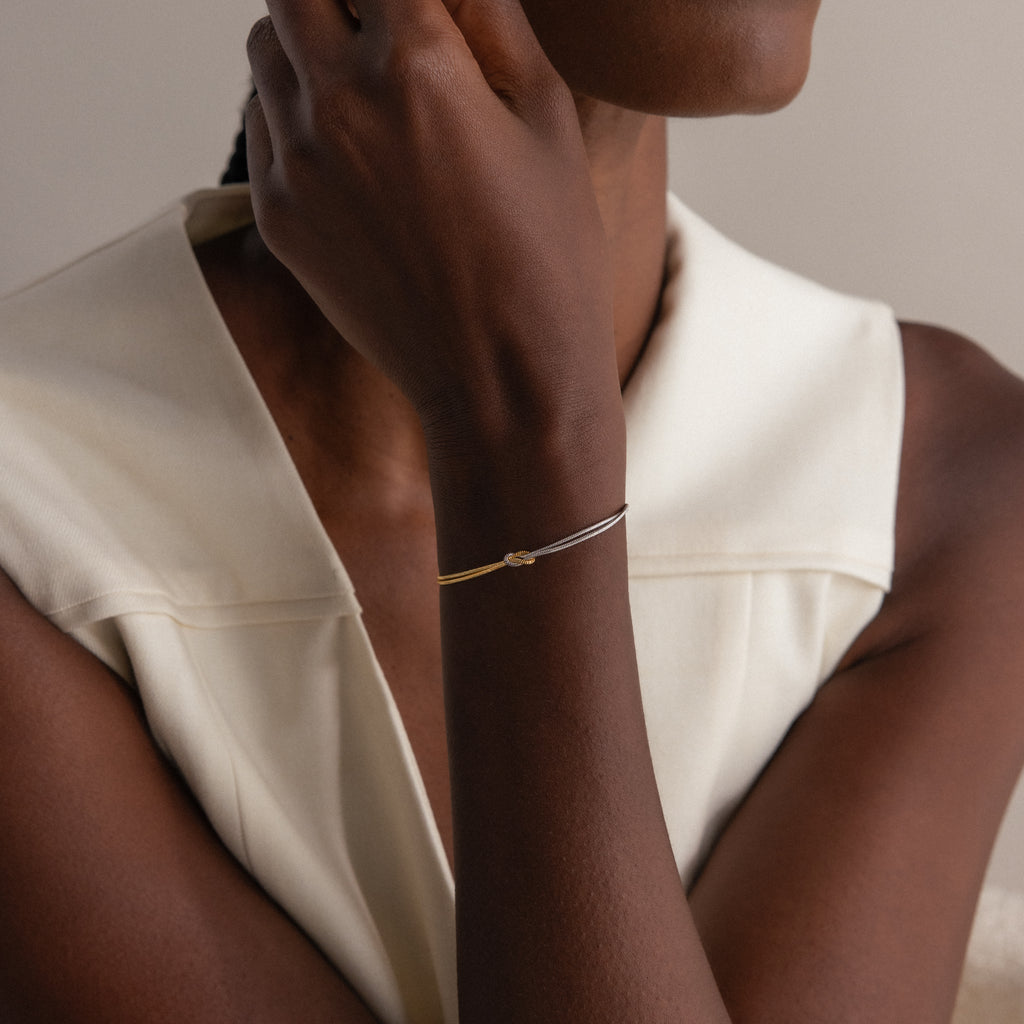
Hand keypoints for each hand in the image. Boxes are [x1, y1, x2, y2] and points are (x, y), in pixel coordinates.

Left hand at [245, 0, 619, 436]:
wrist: (500, 379)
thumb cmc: (545, 258)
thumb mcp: (548, 120)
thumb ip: (493, 19)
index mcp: (418, 63)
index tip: (418, 9)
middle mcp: (339, 102)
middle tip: (383, 23)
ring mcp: (296, 163)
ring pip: (267, 47)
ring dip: (308, 37)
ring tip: (365, 75)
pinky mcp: (278, 218)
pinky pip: (262, 124)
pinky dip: (292, 107)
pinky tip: (347, 140)